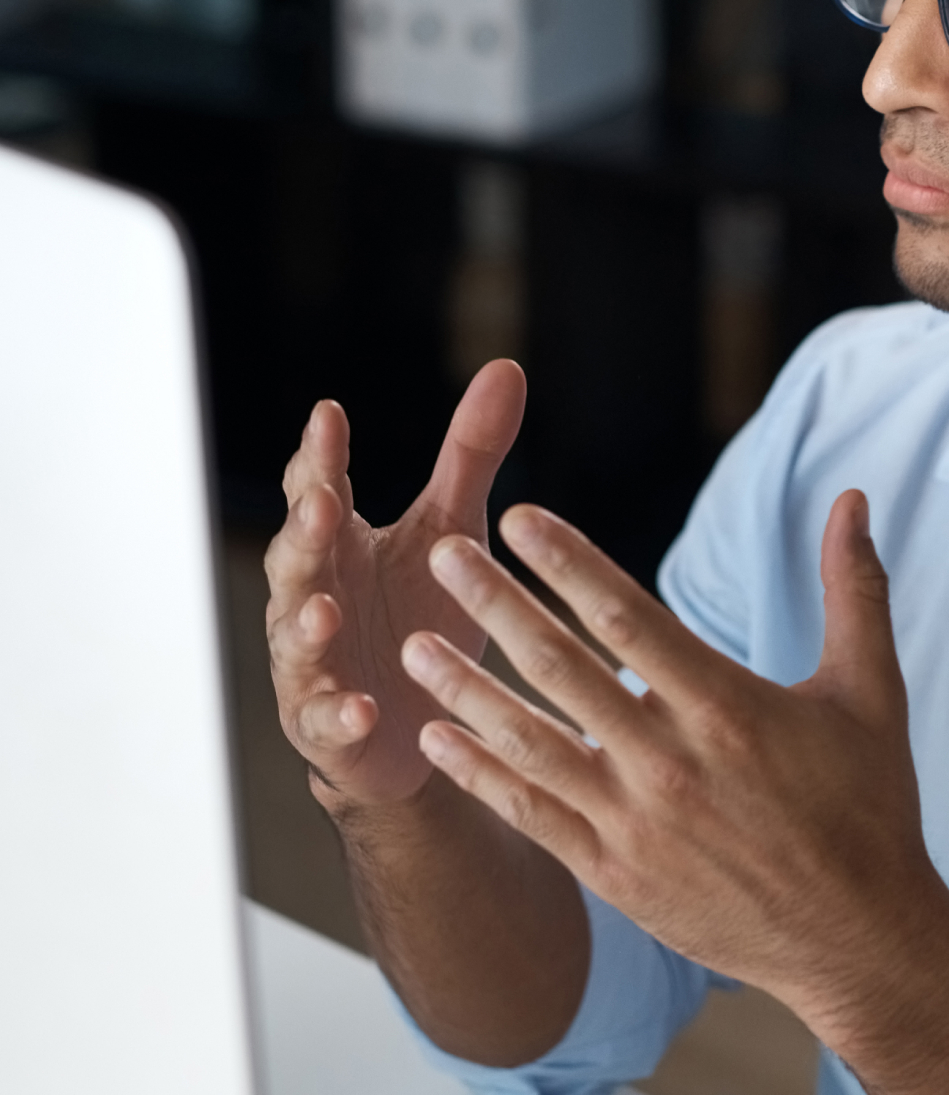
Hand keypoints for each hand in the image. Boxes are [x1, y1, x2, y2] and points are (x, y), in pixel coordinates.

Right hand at [265, 360, 526, 806]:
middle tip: (323, 503)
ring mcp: (315, 664)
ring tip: (324, 610)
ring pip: (296, 640)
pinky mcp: (330, 728)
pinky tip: (363, 707)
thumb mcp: (452, 530)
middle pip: (297, 558)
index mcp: (341, 545)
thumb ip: (468, 455)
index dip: (320, 455)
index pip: (319, 489)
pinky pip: (326, 721)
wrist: (421, 725)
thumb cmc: (423, 613)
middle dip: (305, 532)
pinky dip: (340, 714)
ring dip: (305, 625)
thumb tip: (506, 367)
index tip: (329, 415)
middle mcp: (315, 597)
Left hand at [399, 490, 943, 1015]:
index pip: (628, 616)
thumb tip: (852, 498)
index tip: (520, 517)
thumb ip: (853, 590)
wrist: (857, 939)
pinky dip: (481, 775)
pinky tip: (439, 738)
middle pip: (562, 668)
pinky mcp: (616, 874)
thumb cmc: (868, 807)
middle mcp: (671, 761)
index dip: (568, 562)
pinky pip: (533, 815)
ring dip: (465, 690)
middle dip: (495, 605)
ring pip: (530, 742)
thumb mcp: (870, 691)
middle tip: (442, 554)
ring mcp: (636, 823)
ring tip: (411, 646)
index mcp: (728, 708)